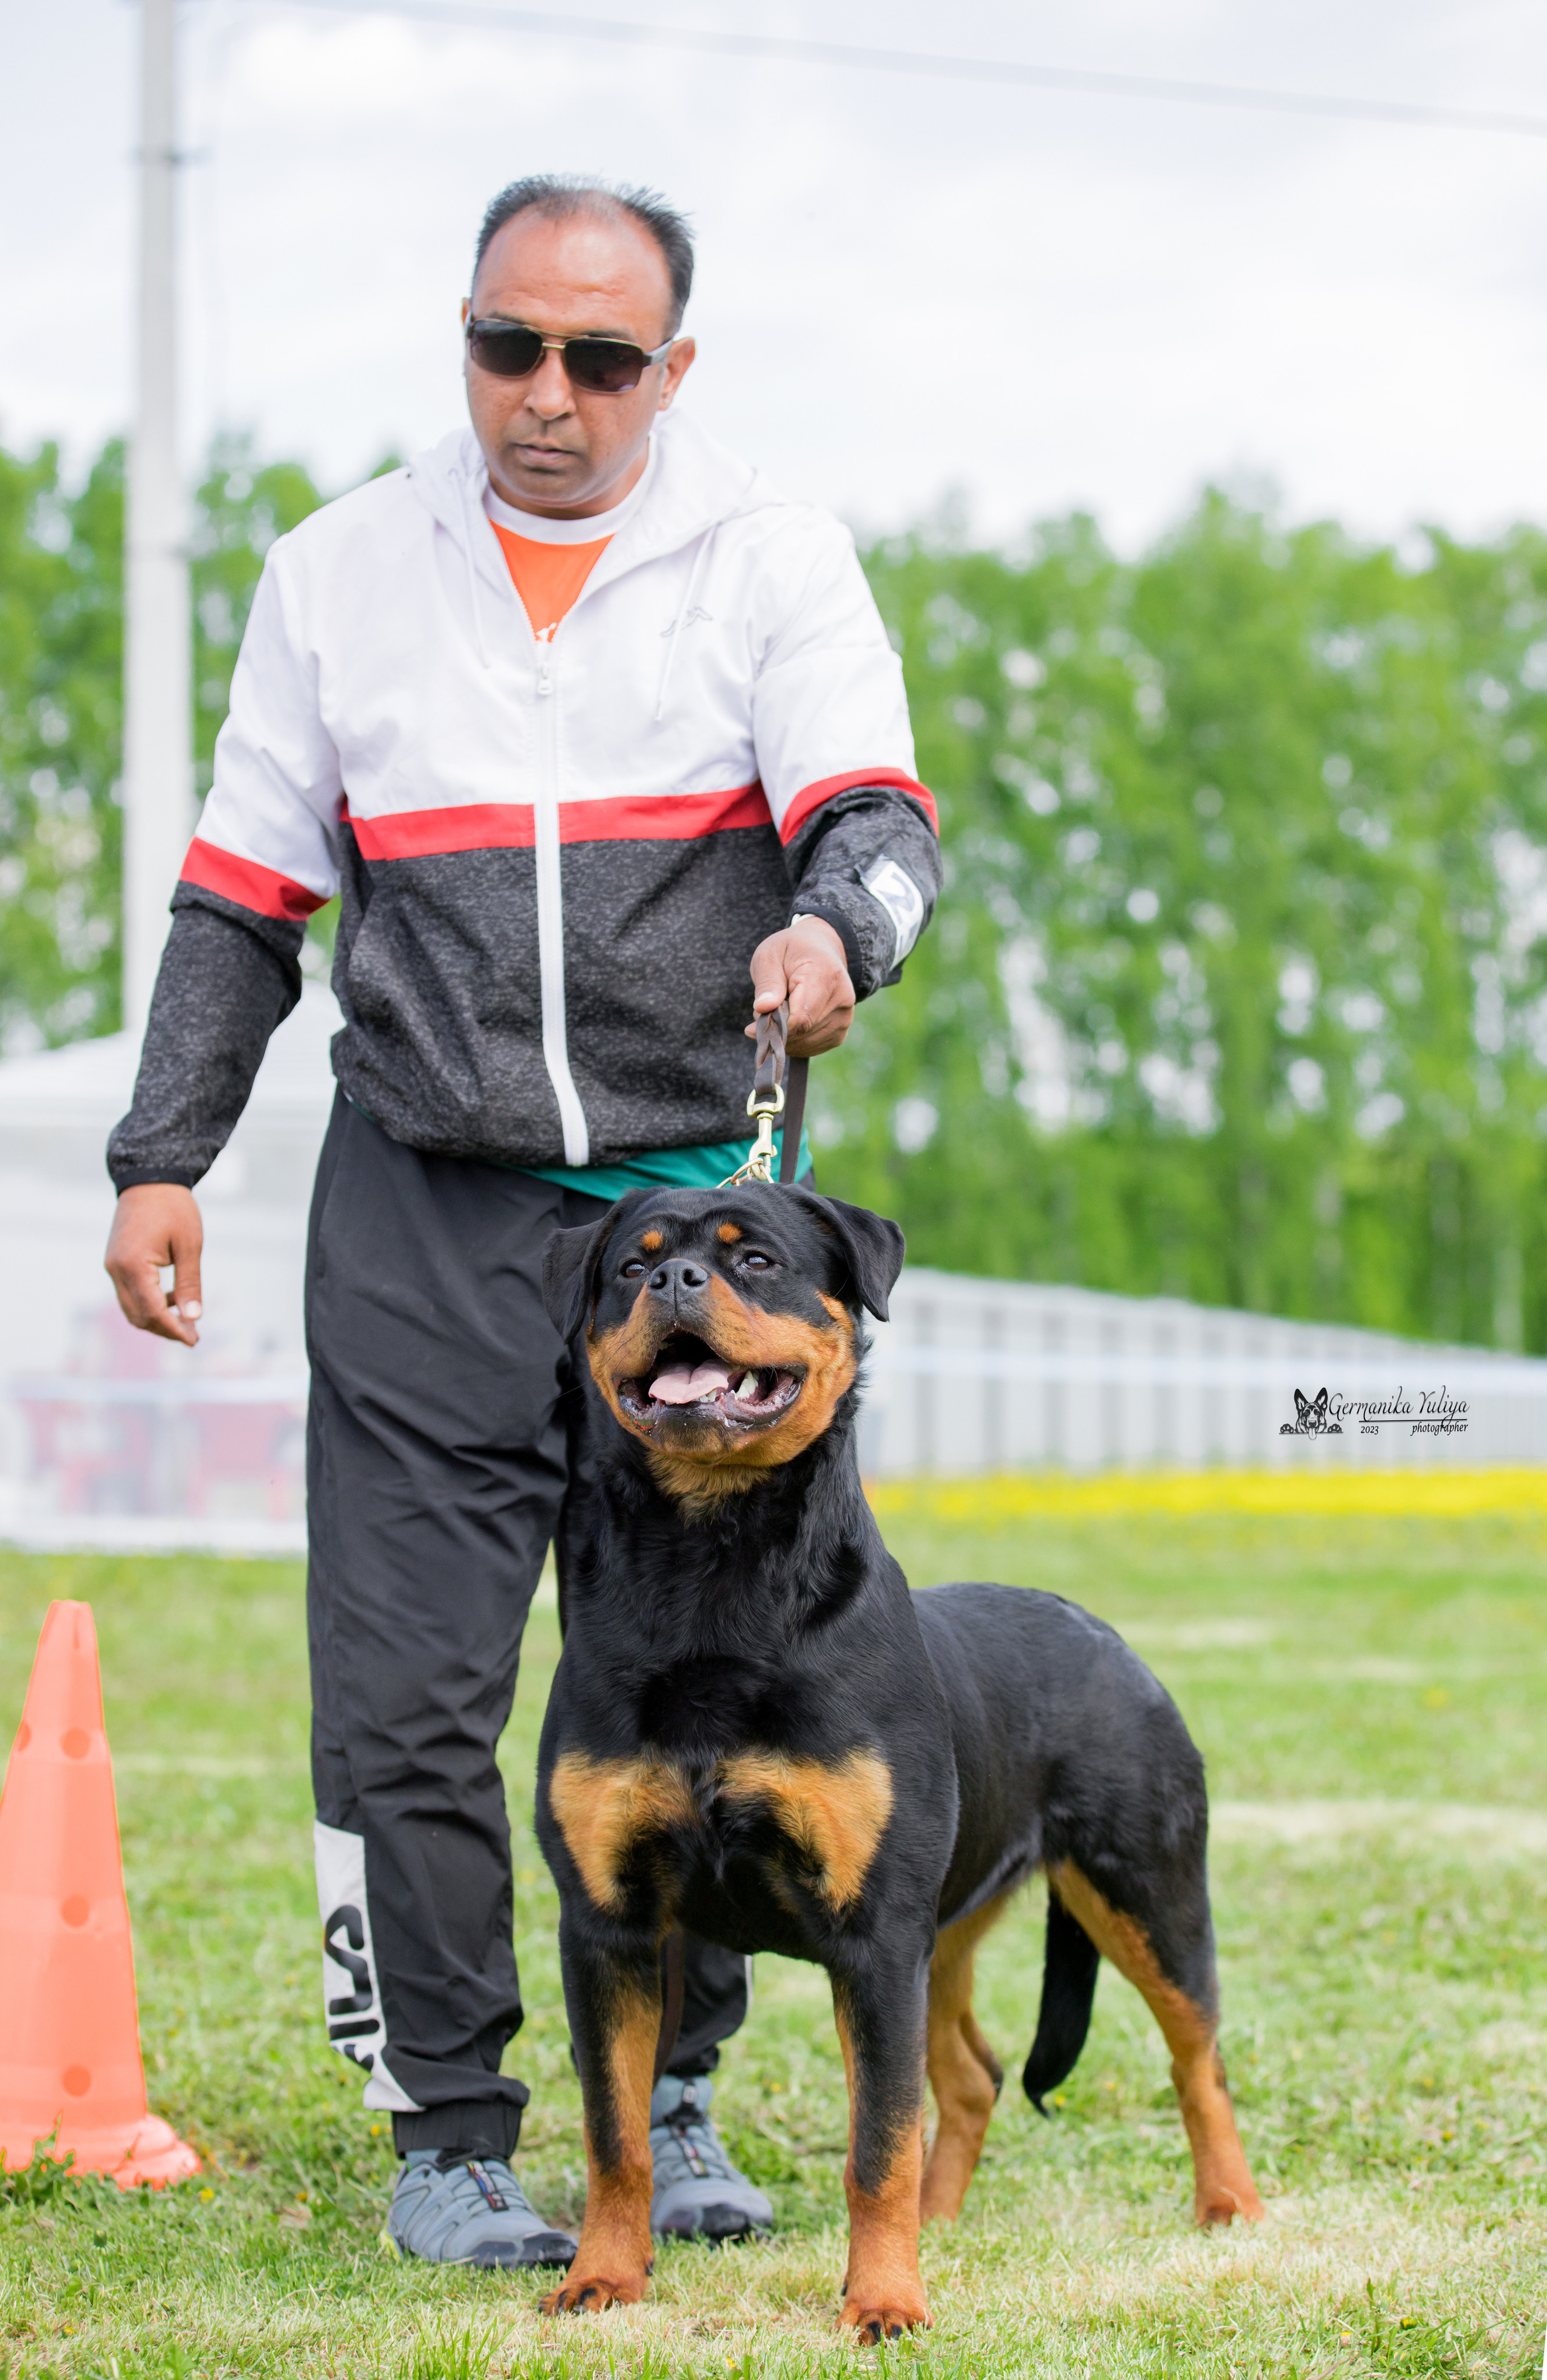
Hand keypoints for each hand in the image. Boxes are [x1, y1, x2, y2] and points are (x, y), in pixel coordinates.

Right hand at [104, 1184, 204, 1346]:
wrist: (149, 1179)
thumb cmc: (173, 1208)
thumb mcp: (189, 1245)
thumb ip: (189, 1283)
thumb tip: (193, 1317)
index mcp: (133, 1265)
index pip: (152, 1311)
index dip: (173, 1329)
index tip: (194, 1339)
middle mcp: (116, 1269)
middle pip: (137, 1316)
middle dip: (165, 1329)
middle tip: (193, 1334)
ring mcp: (112, 1267)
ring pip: (130, 1308)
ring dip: (156, 1319)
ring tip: (185, 1320)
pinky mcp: (115, 1263)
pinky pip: (129, 1294)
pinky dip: (148, 1303)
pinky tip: (171, 1299)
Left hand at [747, 918, 853, 1055]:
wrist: (819, 950)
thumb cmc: (790, 951)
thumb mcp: (769, 956)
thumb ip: (767, 983)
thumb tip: (763, 1008)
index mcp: (826, 974)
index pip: (802, 1016)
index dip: (776, 1026)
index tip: (753, 1024)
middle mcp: (842, 998)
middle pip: (803, 1031)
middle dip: (776, 1029)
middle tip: (762, 1012)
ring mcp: (844, 1017)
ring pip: (806, 1043)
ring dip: (784, 1036)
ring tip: (776, 1012)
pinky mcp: (840, 1031)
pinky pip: (812, 1047)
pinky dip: (794, 1042)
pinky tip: (787, 1023)